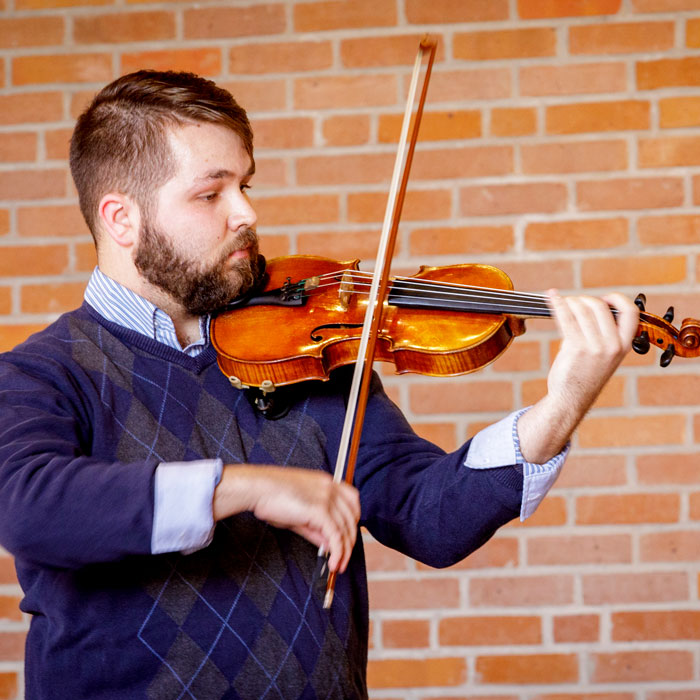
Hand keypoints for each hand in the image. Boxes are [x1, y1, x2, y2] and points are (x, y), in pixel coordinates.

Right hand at [214, 465, 360, 573]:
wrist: (258, 487)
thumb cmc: (271, 496)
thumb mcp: (298, 513)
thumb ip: (316, 528)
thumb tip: (329, 545)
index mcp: (327, 482)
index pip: (353, 500)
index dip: (353, 520)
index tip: (348, 535)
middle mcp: (330, 488)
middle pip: (352, 518)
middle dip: (350, 540)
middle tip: (343, 557)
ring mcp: (327, 498)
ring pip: (345, 529)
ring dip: (344, 552)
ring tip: (338, 566)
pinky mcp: (320, 510)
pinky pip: (336, 536)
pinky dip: (338, 553)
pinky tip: (333, 563)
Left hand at [517, 290, 638, 462]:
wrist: (571, 399)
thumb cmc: (584, 375)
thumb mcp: (604, 355)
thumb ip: (603, 333)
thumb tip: (588, 305)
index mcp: (625, 345)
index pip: (631, 312)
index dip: (617, 299)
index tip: (603, 298)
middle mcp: (613, 345)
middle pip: (600, 306)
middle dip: (584, 300)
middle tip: (573, 303)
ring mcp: (595, 346)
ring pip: (582, 309)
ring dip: (569, 302)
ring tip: (561, 303)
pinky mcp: (576, 348)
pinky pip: (566, 318)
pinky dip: (558, 304)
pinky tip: (552, 298)